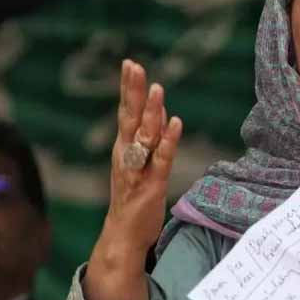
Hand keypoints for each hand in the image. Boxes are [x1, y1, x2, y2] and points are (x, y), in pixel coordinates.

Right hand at [100, 59, 182, 264]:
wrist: (123, 235)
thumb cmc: (133, 195)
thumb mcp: (137, 162)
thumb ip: (146, 137)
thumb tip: (158, 110)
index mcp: (123, 147)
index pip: (126, 111)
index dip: (128, 89)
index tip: (130, 64)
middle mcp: (127, 154)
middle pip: (130, 117)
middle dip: (133, 92)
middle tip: (134, 66)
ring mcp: (138, 170)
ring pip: (145, 136)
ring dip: (152, 112)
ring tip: (158, 88)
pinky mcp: (151, 185)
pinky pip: (161, 159)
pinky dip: (168, 140)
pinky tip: (175, 122)